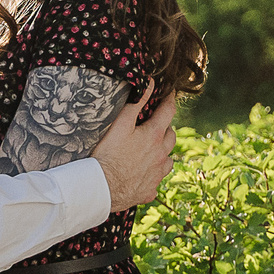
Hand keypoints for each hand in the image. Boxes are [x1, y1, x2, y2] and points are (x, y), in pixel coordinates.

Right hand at [91, 79, 178, 211]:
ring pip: (168, 159)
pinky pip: (157, 179)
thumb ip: (137, 102)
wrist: (101, 188)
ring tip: (152, 149)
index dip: (169, 100)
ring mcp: (157, 175)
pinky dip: (153, 173)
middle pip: (172, 136)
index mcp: (154, 137)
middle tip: (155, 123)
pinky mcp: (149, 190)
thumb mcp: (121, 123)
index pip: (168, 112)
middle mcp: (161, 156)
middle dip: (166, 127)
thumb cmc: (108, 154)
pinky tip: (142, 172)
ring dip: (163, 152)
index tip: (169, 93)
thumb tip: (150, 83)